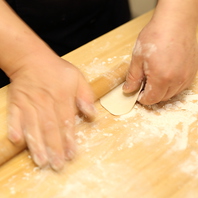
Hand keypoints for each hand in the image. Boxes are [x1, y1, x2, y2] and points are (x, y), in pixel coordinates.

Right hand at [7, 52, 95, 170]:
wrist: (31, 58)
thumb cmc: (56, 70)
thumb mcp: (77, 78)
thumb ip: (85, 96)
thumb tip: (92, 114)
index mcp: (62, 98)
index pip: (67, 123)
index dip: (69, 140)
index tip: (71, 155)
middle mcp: (45, 103)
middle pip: (50, 129)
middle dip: (54, 149)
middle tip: (57, 165)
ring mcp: (29, 104)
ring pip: (33, 127)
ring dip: (36, 145)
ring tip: (40, 161)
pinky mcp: (17, 103)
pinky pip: (14, 117)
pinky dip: (15, 128)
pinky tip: (17, 141)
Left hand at [123, 13, 197, 104]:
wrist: (175, 21)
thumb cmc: (156, 36)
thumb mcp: (138, 58)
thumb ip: (133, 77)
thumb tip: (129, 90)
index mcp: (161, 78)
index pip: (151, 99)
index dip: (142, 99)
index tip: (137, 93)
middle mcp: (176, 80)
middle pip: (162, 98)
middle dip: (151, 95)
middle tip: (144, 85)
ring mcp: (186, 76)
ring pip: (172, 94)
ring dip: (161, 91)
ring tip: (154, 79)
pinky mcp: (192, 71)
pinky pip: (180, 86)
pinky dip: (171, 85)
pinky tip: (165, 76)